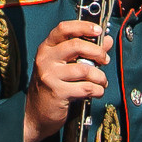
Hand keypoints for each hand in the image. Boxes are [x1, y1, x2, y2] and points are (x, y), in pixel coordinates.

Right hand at [21, 17, 109, 141]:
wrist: (35, 114)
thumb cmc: (52, 87)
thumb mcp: (64, 65)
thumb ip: (85, 51)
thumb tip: (106, 41)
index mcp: (46, 48)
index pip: (64, 29)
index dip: (83, 27)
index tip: (98, 31)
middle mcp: (45, 59)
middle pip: (76, 45)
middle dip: (97, 52)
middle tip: (105, 60)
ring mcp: (50, 75)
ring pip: (85, 69)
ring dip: (100, 76)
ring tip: (102, 81)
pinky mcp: (57, 92)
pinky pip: (86, 88)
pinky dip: (97, 90)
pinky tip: (97, 92)